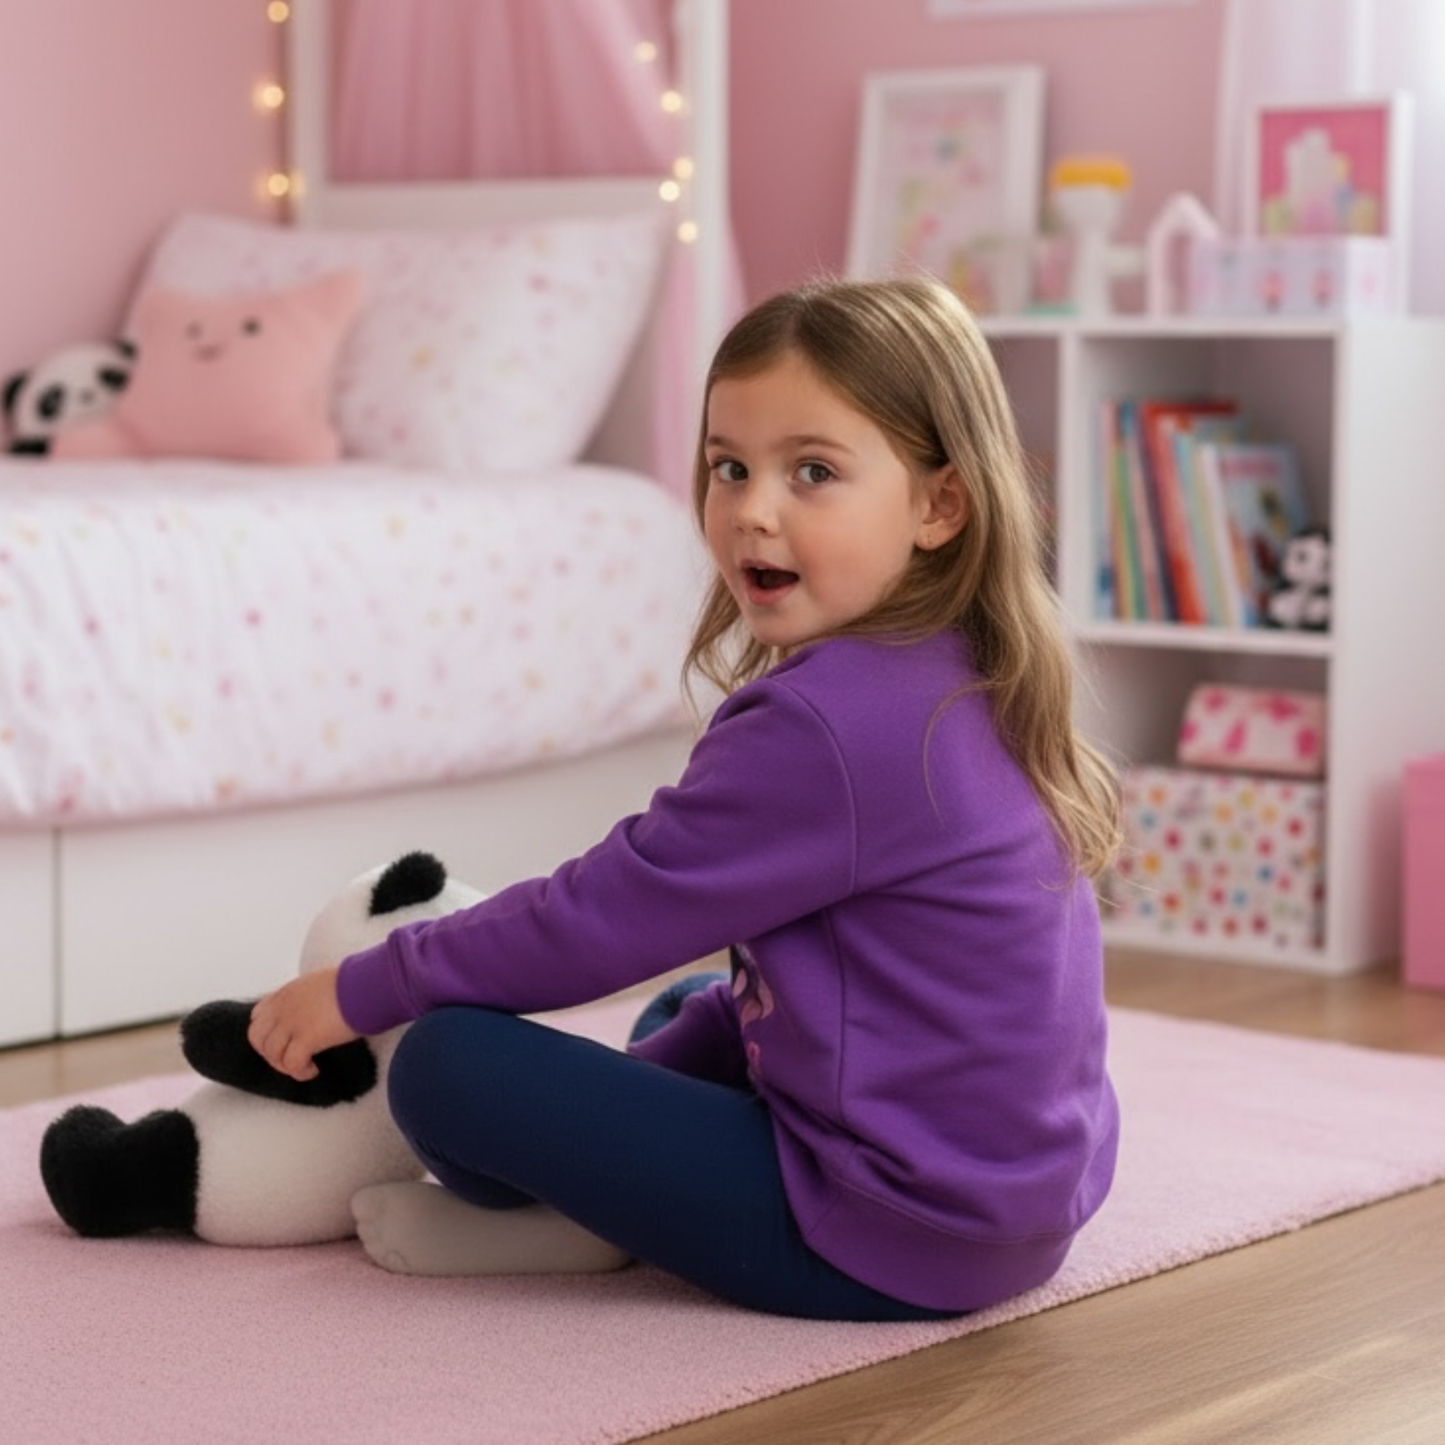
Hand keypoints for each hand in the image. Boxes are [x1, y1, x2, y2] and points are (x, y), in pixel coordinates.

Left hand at [247, 967, 358, 1081]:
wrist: (365, 985)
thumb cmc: (352, 982)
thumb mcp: (319, 984)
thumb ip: (307, 997)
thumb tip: (315, 1012)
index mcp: (286, 993)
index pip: (258, 1016)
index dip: (267, 1032)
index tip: (284, 1040)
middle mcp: (283, 1008)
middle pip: (257, 1038)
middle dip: (270, 1053)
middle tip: (290, 1058)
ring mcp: (292, 1023)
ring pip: (272, 1054)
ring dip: (285, 1066)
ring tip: (305, 1066)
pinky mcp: (307, 1038)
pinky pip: (292, 1064)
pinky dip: (300, 1072)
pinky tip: (313, 1070)